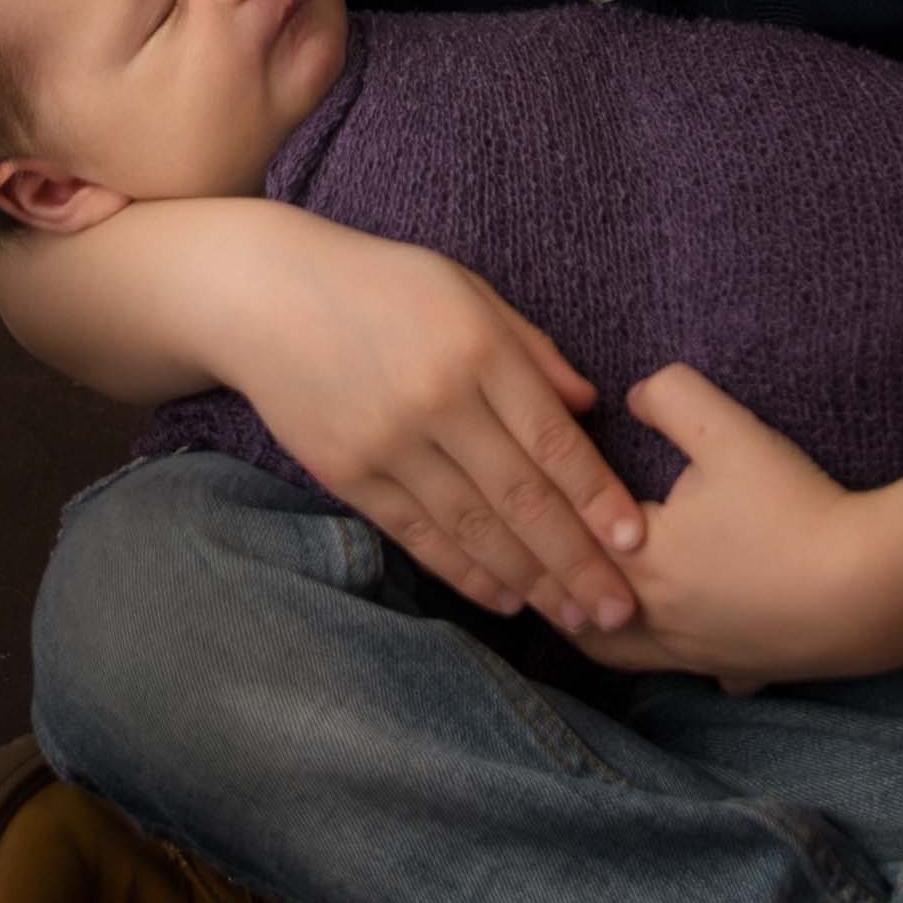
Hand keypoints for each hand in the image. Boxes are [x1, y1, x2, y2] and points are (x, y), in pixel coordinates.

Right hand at [218, 212, 645, 635]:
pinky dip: (465, 574)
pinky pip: (418, 535)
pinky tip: (505, 600)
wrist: (266, 295)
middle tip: (623, 609)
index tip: (637, 542)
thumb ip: (531, 349)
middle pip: (522, 498)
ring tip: (576, 618)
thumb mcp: (466, 290)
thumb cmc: (381, 284)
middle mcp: (436, 401)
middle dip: (578, 561)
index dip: (598, 497)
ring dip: (531, 581)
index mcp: (477, 350)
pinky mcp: (348, 473)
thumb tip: (590, 408)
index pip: (553, 439)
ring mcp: (388, 444)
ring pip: (473, 528)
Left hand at [557, 364, 885, 693]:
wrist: (871, 590)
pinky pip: (698, 671)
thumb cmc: (794, 509)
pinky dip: (679, 657)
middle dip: (552, 586)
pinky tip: (688, 641)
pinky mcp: (742, 670)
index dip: (542, 516)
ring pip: (624, 653)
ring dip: (598, 630)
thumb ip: (672, 397)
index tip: (522, 497)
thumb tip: (633, 396)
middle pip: (578, 611)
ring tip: (586, 609)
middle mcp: (655, 619)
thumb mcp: (730, 431)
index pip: (566, 538)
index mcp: (638, 560)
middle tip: (532, 560)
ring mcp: (698, 654)